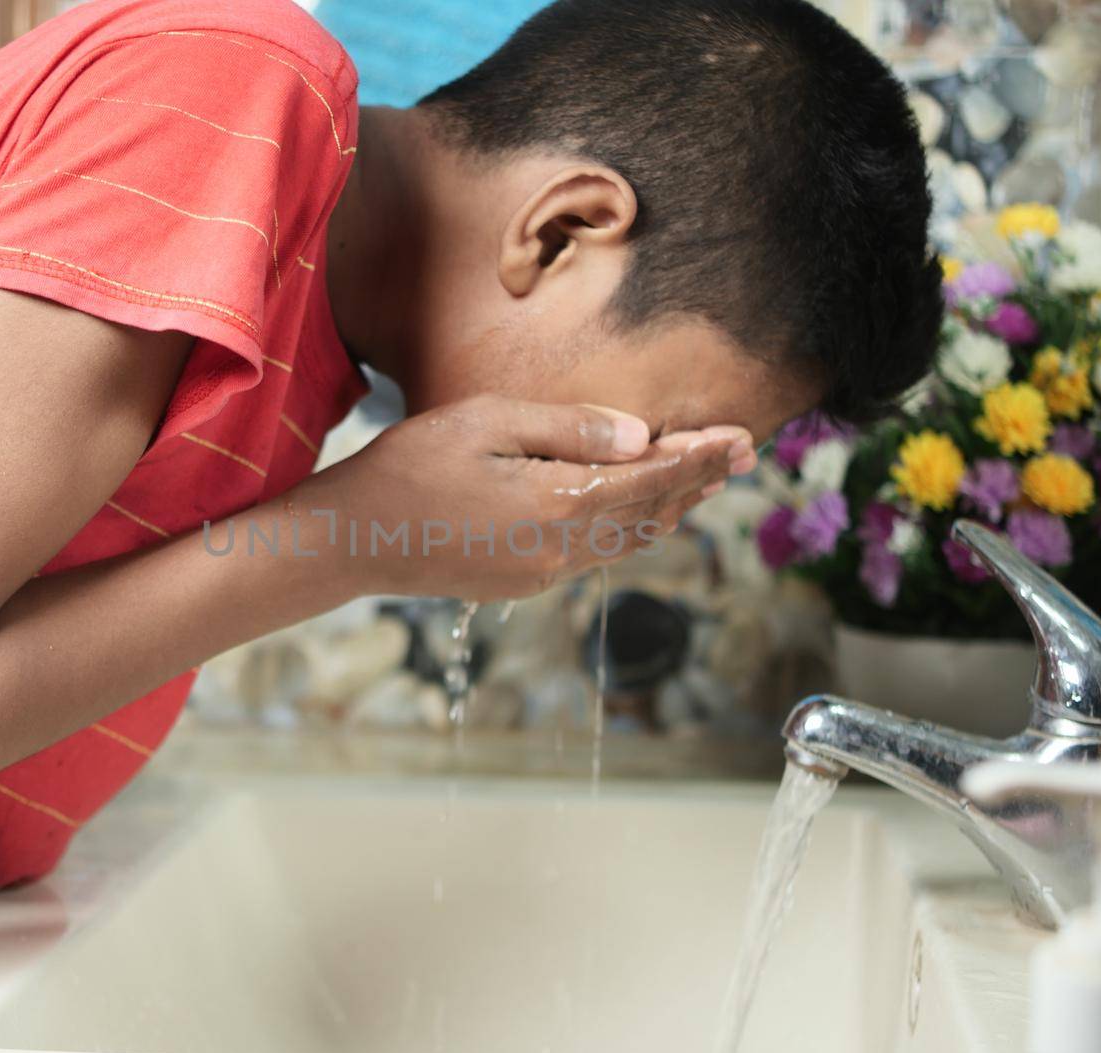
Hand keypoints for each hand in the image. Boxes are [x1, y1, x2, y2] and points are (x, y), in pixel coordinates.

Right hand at [283, 394, 754, 600]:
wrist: (354, 540)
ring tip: (707, 482)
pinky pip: (598, 553)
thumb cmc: (410, 466)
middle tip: (745, 454)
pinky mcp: (524, 581)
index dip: (700, 457)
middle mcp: (562, 548)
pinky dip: (633, 529)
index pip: (652, 478)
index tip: (742, 437)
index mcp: (558, 503)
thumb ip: (566, 428)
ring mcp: (544, 572)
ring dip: (672, 509)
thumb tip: (640, 436)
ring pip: (628, 539)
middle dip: (700, 481)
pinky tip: (641, 514)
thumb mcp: (487, 422)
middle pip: (651, 513)